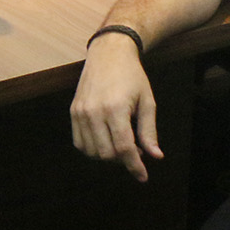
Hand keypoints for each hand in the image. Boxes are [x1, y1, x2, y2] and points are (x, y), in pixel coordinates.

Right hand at [70, 32, 162, 181]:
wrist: (109, 52)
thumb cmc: (132, 76)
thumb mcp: (147, 101)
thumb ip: (149, 131)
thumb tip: (156, 157)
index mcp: (116, 108)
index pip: (123, 148)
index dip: (134, 166)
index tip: (143, 176)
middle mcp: (94, 111)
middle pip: (107, 154)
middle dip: (123, 160)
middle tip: (136, 150)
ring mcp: (81, 112)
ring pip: (92, 151)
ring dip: (108, 155)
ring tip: (121, 144)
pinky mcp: (73, 111)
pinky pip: (79, 142)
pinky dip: (92, 149)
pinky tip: (105, 141)